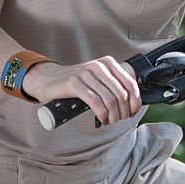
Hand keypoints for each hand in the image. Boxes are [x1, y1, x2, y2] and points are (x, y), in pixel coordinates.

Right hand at [21, 56, 140, 124]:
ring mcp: (86, 73)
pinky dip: (102, 114)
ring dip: (113, 115)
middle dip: (124, 112)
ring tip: (109, 121)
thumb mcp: (98, 79)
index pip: (131, 84)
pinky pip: (95, 102)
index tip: (132, 112)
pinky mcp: (74, 83)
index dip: (135, 102)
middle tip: (118, 120)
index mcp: (108, 63)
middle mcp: (99, 66)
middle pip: (122, 94)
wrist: (49, 80)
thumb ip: (113, 86)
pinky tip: (101, 118)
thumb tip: (133, 102)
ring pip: (110, 99)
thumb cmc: (76, 83)